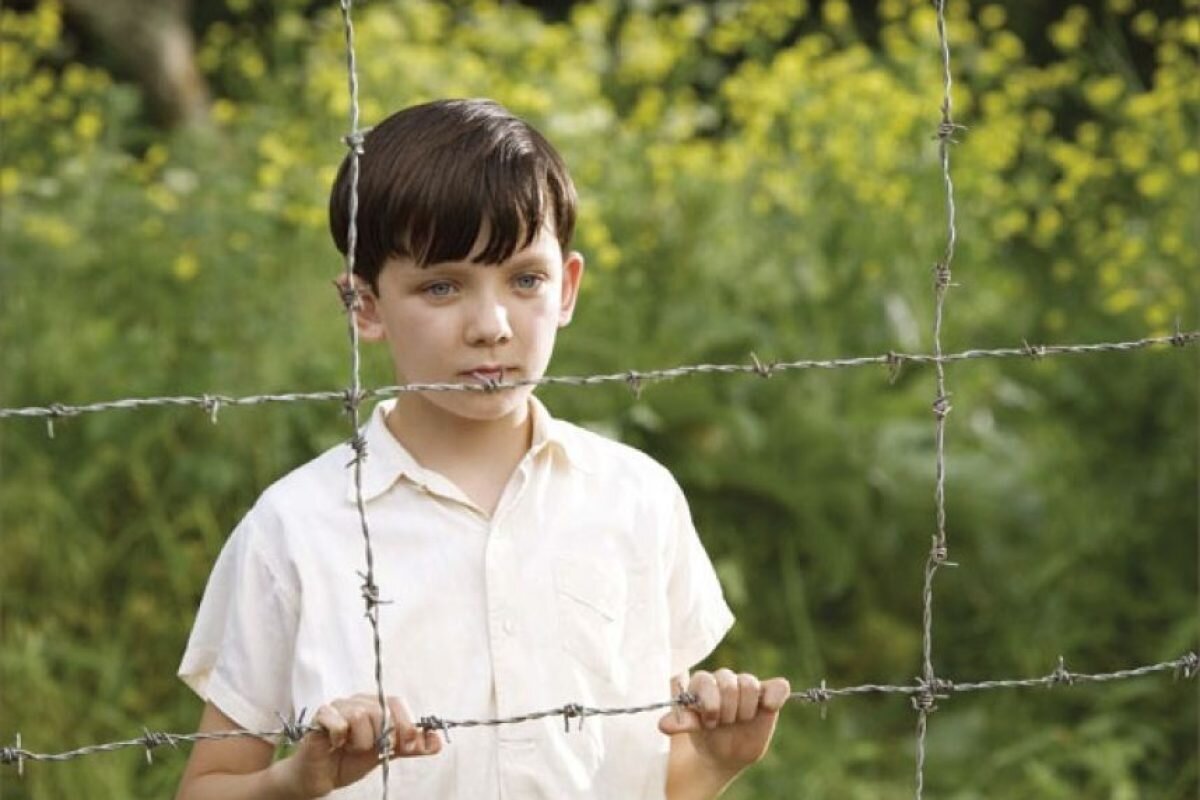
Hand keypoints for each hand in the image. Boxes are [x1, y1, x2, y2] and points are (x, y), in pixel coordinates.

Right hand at [283, 693, 441, 797]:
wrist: (321, 777)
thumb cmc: (350, 761)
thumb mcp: (386, 755)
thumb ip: (411, 747)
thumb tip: (437, 742)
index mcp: (376, 706)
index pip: (396, 703)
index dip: (406, 724)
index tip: (409, 746)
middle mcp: (358, 701)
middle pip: (381, 711)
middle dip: (381, 738)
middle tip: (371, 750)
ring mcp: (339, 706)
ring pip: (360, 716)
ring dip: (359, 742)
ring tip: (350, 748)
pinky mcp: (320, 716)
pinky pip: (338, 721)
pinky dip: (340, 737)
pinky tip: (337, 745)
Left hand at [658, 669, 789, 779]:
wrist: (726, 754)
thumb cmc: (705, 736)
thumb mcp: (693, 730)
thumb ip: (682, 723)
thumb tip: (662, 725)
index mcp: (703, 683)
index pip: (706, 679)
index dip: (709, 702)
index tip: (709, 723)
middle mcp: (725, 680)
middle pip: (729, 682)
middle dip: (726, 709)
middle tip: (724, 724)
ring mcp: (748, 687)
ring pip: (749, 683)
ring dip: (744, 709)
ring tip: (739, 721)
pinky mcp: (769, 695)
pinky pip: (778, 686)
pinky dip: (774, 697)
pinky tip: (767, 708)